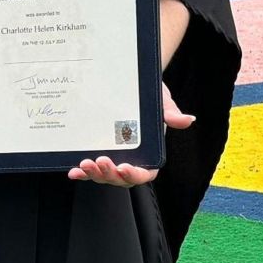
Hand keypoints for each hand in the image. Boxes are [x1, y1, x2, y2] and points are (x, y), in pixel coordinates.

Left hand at [69, 90, 194, 186]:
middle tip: (100, 161)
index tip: (124, 167)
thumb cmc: (152, 95)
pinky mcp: (100, 152)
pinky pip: (92, 168)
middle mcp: (132, 159)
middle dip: (109, 174)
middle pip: (121, 178)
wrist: (133, 84)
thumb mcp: (162, 100)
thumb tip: (187, 120)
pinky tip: (74, 170)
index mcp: (150, 153)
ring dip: (95, 174)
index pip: (145, 173)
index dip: (134, 174)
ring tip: (85, 164)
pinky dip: (83, 172)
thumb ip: (171, 113)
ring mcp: (115, 157)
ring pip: (105, 176)